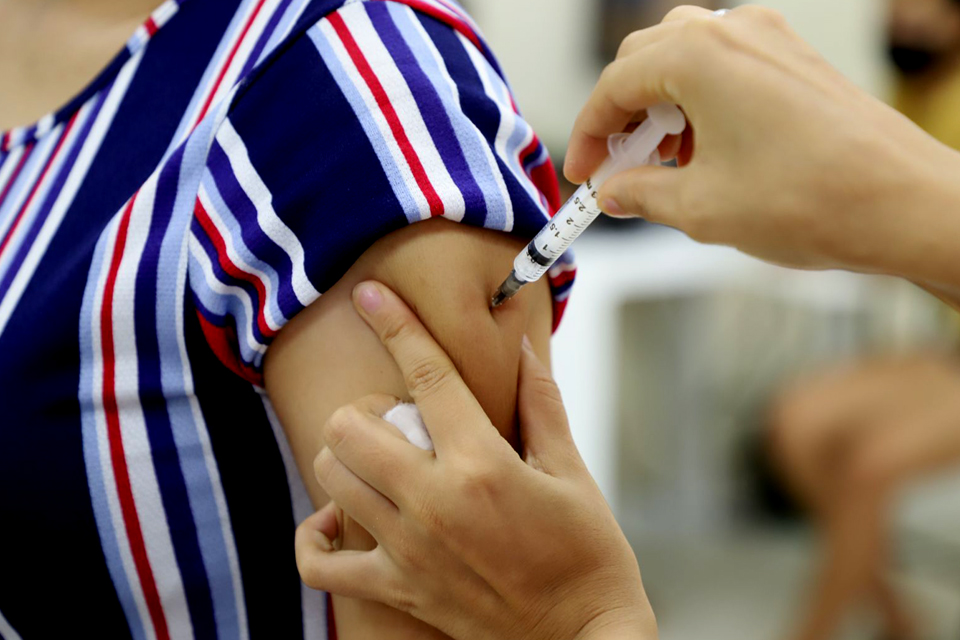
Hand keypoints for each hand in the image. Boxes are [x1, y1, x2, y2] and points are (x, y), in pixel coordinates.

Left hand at [295, 281, 656, 639]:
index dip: (396, 326)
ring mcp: (409, 551)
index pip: (428, 377)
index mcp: (483, 465)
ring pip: (330, 480)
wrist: (583, 637)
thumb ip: (540, 401)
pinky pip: (320, 565)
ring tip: (376, 459)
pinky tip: (338, 518)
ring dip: (343, 457)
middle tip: (394, 418)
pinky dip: (315, 537)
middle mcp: (435, 503)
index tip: (370, 295)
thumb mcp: (572, 470)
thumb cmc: (588, 553)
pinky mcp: (398, 591)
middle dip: (363, 408)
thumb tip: (522, 346)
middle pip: (350, 427)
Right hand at [566, 5, 959, 289]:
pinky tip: (702, 154)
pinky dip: (698, 105)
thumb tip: (615, 192)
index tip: (582, 173)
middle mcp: (733, 34)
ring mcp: (769, 42)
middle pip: (643, 61)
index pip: (614, 87)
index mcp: (699, 57)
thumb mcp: (700, 208)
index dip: (587, 136)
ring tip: (660, 168)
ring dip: (658, 110)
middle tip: (613, 169)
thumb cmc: (815, 199)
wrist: (903, 204)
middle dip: (620, 117)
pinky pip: (725, 69)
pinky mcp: (793, 61)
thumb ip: (641, 195)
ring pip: (683, 60)